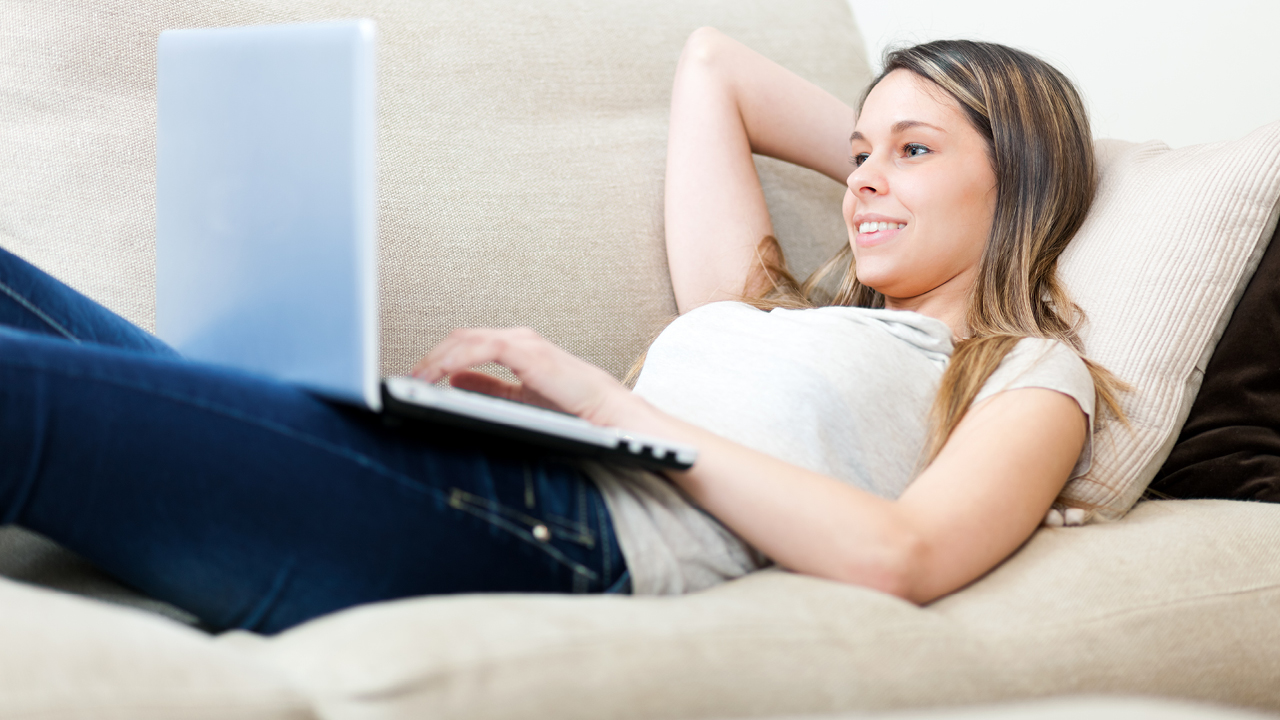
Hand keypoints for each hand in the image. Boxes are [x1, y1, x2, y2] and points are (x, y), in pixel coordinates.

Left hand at [411, 327, 634, 425]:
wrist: (606, 412)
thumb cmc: (573, 406)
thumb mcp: (519, 398)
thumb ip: (489, 388)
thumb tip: (457, 381)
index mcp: (515, 348)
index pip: (466, 343)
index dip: (437, 359)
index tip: (417, 378)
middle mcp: (517, 339)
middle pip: (460, 338)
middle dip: (430, 358)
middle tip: (409, 379)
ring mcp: (523, 342)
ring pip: (467, 339)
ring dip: (437, 359)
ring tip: (418, 379)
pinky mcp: (527, 352)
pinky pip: (483, 348)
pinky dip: (457, 359)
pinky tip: (442, 373)